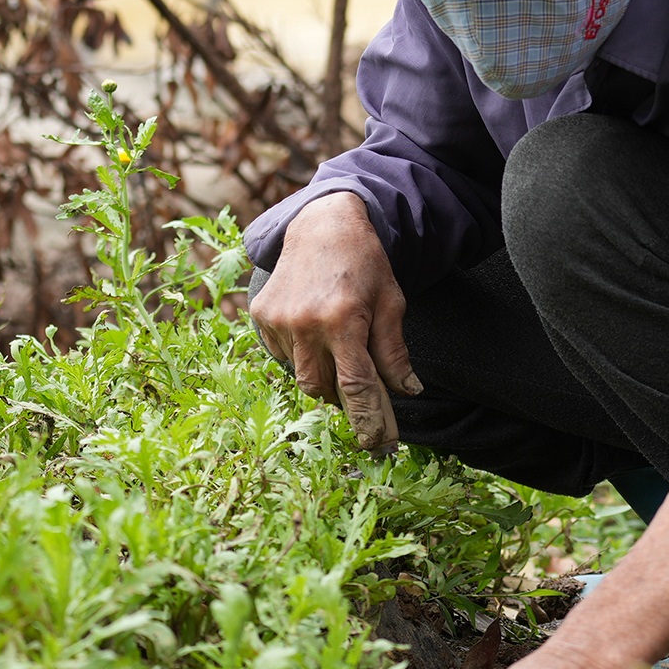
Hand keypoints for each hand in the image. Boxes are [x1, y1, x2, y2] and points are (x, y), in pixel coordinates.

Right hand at [250, 191, 421, 450]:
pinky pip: (284, 356)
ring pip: (303, 376)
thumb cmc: (365, 263)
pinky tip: (315, 332)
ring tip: (339, 348)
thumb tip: (407, 391)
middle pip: (325, 389)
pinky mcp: (261, 315)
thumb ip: (394, 351)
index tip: (382, 444)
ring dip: (325, 375)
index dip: (371, 420)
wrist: (322, 224)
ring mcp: (278, 320)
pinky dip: (304, 356)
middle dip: (346, 396)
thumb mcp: (391, 302)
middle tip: (363, 388)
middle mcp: (305, 323)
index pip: (357, 388)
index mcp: (343, 320)